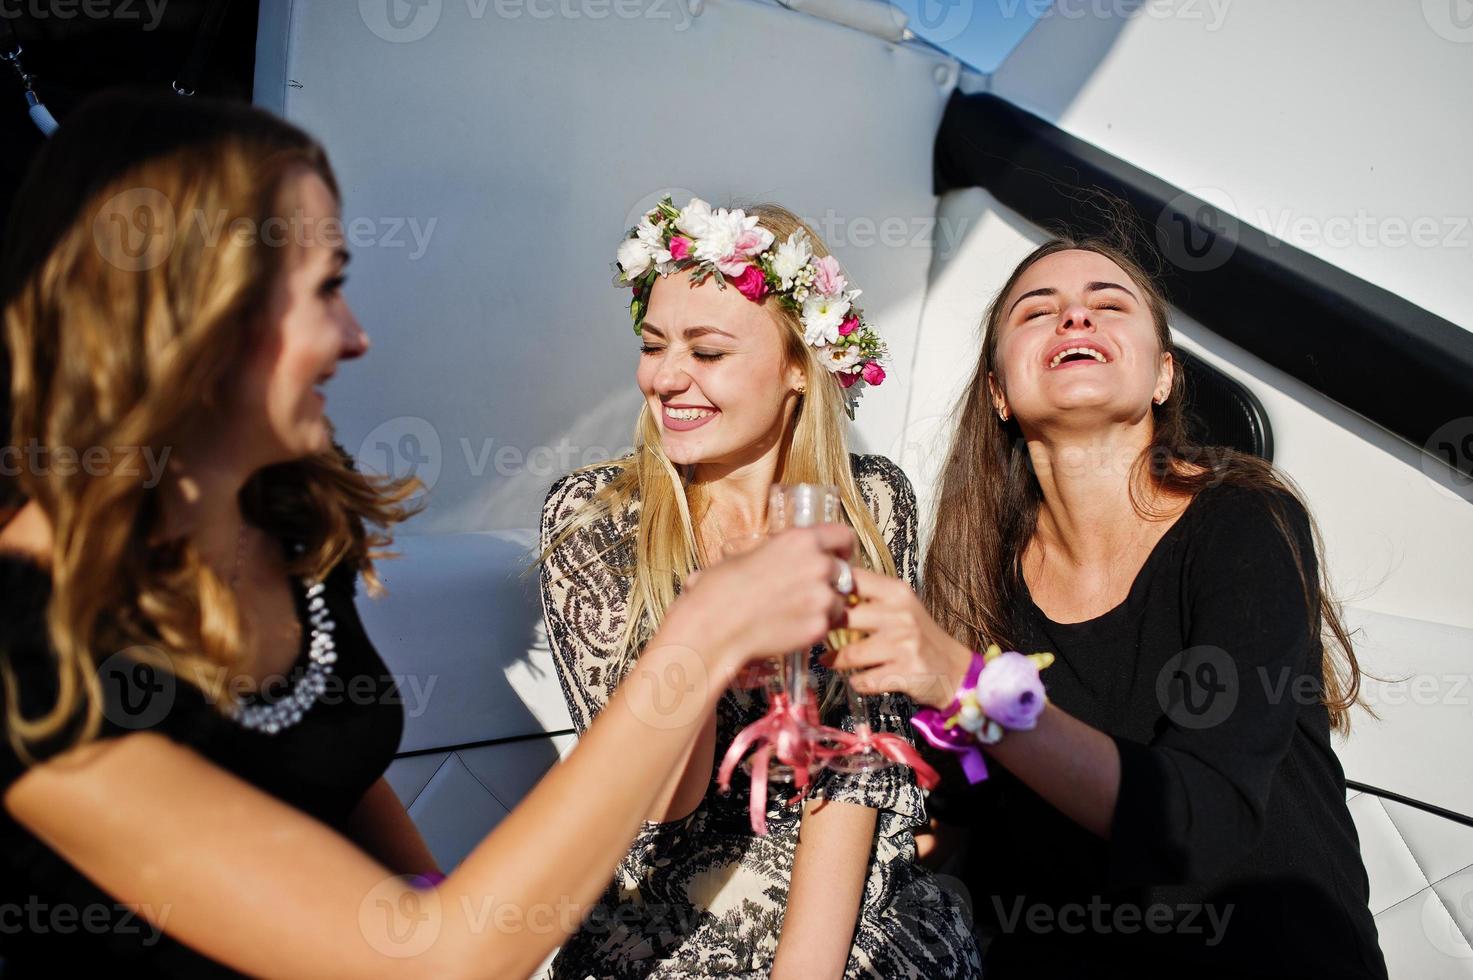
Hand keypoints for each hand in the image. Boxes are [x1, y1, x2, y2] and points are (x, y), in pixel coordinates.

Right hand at [664, 524, 854, 673]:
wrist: (714, 626)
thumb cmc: (721, 588)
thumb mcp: (749, 554)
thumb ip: (779, 553)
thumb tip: (783, 555)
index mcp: (800, 540)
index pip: (843, 536)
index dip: (842, 548)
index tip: (838, 556)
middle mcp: (818, 564)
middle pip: (844, 571)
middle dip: (831, 581)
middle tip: (810, 591)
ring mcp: (822, 597)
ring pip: (839, 600)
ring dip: (825, 606)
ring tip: (797, 613)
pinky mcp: (819, 626)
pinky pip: (828, 625)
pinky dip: (815, 627)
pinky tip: (791, 627)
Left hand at [821, 567, 972, 708]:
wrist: (955, 670)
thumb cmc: (919, 636)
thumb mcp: (900, 607)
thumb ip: (869, 598)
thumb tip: (825, 592)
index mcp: (896, 592)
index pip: (852, 580)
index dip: (828, 590)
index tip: (814, 601)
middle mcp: (900, 615)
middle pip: (844, 617)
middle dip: (824, 628)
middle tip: (815, 634)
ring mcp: (903, 644)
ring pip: (851, 654)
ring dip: (835, 660)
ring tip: (828, 660)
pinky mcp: (905, 673)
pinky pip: (864, 680)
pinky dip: (856, 682)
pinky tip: (857, 679)